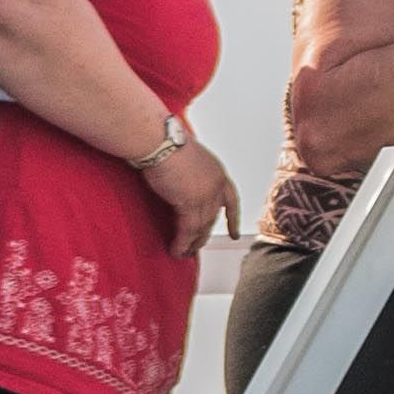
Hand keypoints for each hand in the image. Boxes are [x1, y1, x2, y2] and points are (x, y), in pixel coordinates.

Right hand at [143, 135, 238, 253]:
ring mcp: (205, 196)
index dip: (232, 219)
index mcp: (218, 172)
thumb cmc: (167, 142)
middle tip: (196, 248)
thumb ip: (191, 173)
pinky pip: (187, 231)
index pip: (231, 200)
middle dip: (204, 235)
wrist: (160, 140)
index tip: (234, 234)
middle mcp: (216, 185)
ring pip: (201, 228)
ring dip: (192, 244)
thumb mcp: (188, 157)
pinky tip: (175, 251)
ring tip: (184, 254)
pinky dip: (181, 243)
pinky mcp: (190, 204)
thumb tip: (182, 184)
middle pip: (212, 217)